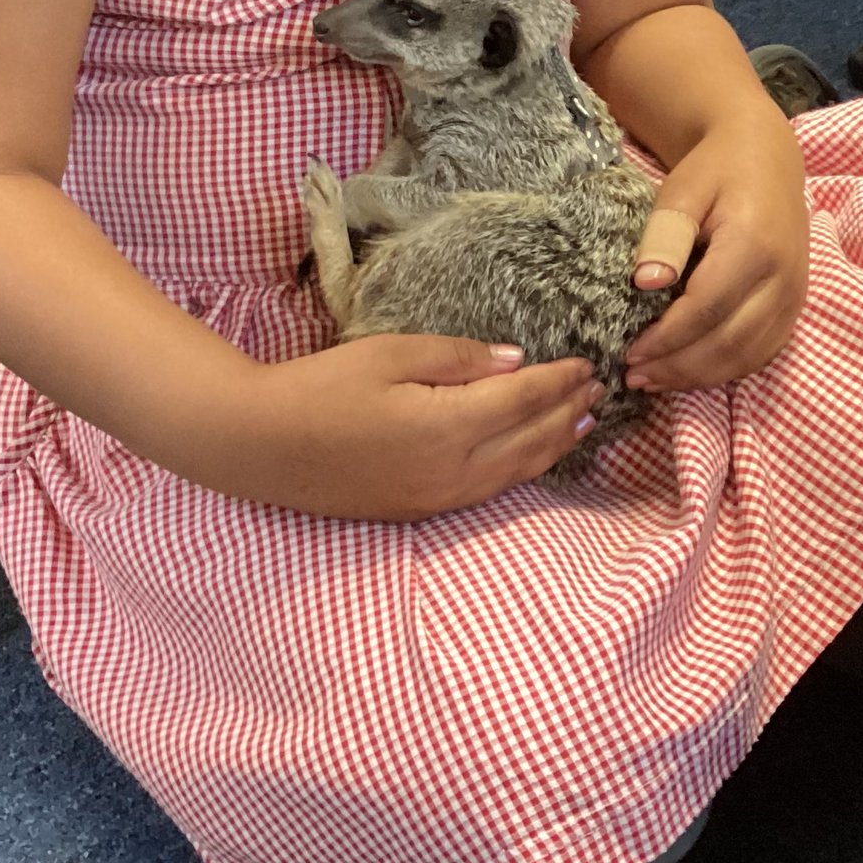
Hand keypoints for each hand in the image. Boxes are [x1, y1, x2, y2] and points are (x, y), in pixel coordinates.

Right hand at [201, 337, 602, 521]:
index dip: (559, 381)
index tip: (587, 361)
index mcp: (447, 425)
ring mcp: (438, 497)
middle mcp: (453, 470)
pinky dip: (523, 468)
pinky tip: (532, 454)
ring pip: (517, 472)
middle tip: (599, 389)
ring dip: (554, 445)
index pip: (524, 401)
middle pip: (531, 441)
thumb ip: (459, 358)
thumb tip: (516, 361)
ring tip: (582, 422)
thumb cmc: (321, 388)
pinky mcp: (421, 509)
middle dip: (568, 412)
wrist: (263, 446)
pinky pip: (490, 489)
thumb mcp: (389, 353)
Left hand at [624, 113, 809, 392]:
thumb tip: (647, 284)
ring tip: (653, 380)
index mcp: (754, 245)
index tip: (629, 352)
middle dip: (677, 367)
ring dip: (697, 376)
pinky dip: (723, 370)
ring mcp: (794, 297)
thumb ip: (665, 235)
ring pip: (747, 357)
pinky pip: (761, 354)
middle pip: (728, 342)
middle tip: (634, 376)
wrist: (766, 159)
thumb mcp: (682, 189)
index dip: (666, 339)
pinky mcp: (793, 308)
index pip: (707, 309)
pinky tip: (687, 371)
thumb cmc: (716, 172)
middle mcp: (784, 278)